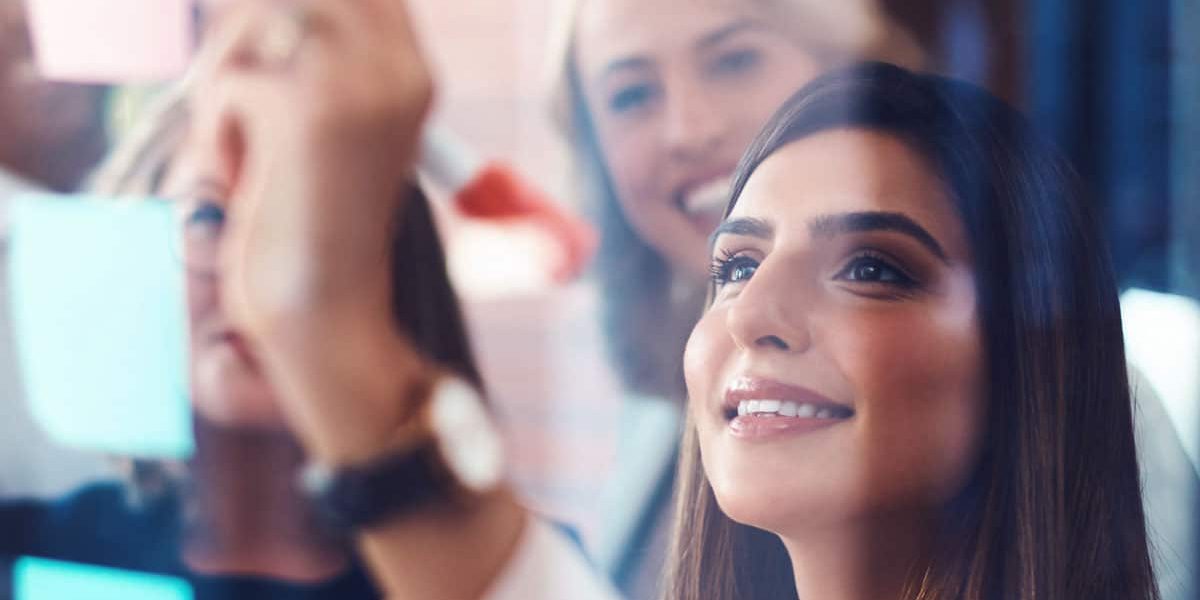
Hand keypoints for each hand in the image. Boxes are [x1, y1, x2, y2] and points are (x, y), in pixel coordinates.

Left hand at [189, 0, 435, 462]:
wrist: (326, 312)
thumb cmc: (316, 228)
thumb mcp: (333, 129)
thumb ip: (316, 63)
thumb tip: (258, 11)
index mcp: (410, 73)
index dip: (300, 9)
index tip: (268, 52)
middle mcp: (395, 69)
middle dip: (250, 35)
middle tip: (244, 101)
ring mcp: (354, 84)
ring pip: (254, 21)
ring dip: (230, 82)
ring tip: (251, 150)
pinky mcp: (305, 110)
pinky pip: (228, 80)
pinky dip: (218, 132)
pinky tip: (249, 181)